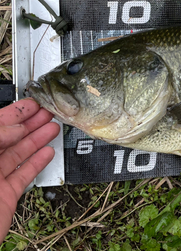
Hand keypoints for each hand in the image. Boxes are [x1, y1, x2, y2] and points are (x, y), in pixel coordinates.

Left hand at [0, 98, 58, 243]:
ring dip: (38, 139)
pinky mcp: (5, 197)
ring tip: (53, 127)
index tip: (31, 104)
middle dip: (29, 123)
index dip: (13, 113)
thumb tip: (14, 128)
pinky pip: (24, 175)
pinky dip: (38, 162)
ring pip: (18, 154)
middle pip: (8, 138)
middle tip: (48, 112)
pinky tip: (47, 152)